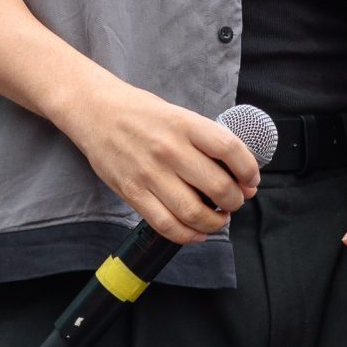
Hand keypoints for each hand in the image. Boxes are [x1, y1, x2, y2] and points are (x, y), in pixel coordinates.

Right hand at [62, 80, 259, 244]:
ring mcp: (149, 173)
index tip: (251, 181)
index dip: (249, 170)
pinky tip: (196, 233)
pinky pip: (166, 225)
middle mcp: (169, 149)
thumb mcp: (178, 114)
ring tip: (218, 219)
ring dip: (214, 223)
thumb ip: (205, 141)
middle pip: (218, 186)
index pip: (230, 149)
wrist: (95, 111)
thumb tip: (238, 175)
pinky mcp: (132, 192)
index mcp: (185, 124)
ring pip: (193, 212)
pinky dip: (188, 236)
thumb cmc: (141, 113)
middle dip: (235, 201)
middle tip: (234, 202)